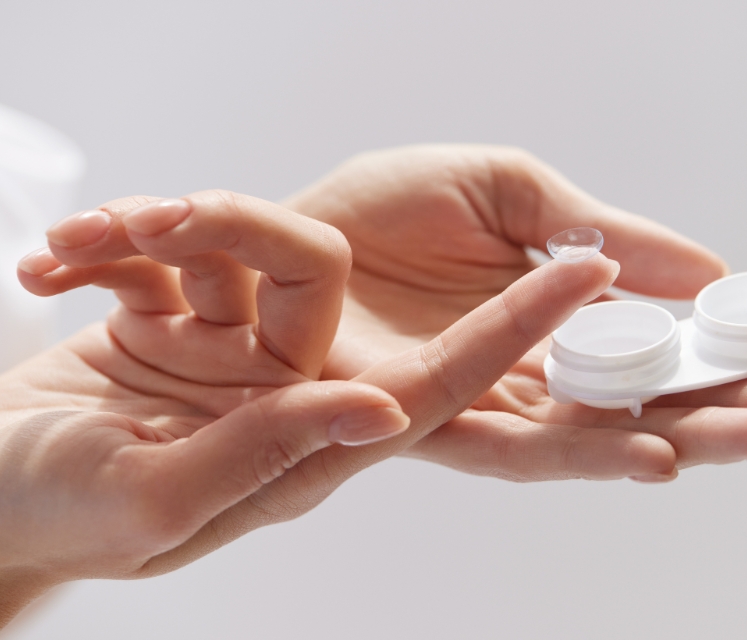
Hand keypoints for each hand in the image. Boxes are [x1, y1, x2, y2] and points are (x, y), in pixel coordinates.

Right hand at [2, 189, 617, 621]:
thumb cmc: (52, 513)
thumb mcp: (155, 495)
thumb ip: (271, 452)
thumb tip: (380, 415)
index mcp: (311, 444)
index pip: (441, 381)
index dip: (517, 328)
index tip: (590, 267)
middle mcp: (296, 393)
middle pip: (397, 321)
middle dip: (470, 288)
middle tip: (568, 235)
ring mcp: (244, 351)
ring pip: (282, 261)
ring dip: (220, 228)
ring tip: (126, 242)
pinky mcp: (191, 317)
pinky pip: (203, 255)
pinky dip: (150, 237)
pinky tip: (84, 254)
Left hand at [284, 145, 746, 481]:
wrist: (278, 234)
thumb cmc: (383, 210)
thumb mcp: (509, 187)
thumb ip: (602, 233)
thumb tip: (705, 271)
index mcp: (565, 316)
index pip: (678, 348)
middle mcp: (539, 372)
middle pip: (664, 406)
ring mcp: (492, 404)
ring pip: (610, 437)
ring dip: (698, 439)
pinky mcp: (435, 422)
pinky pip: (522, 444)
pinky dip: (592, 448)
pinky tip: (656, 450)